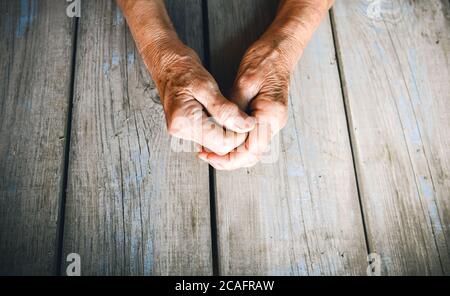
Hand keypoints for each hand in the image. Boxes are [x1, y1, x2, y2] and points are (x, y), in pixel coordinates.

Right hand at [154, 44, 255, 155]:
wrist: (167, 63)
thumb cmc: (183, 69)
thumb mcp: (207, 86)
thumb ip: (226, 110)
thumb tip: (245, 126)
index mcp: (184, 121)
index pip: (221, 144)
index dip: (239, 135)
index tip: (248, 121)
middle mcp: (180, 131)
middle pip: (218, 147)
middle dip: (234, 134)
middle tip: (243, 116)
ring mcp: (182, 131)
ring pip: (214, 144)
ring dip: (227, 131)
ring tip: (231, 112)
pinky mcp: (186, 129)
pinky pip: (209, 136)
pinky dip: (220, 128)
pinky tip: (221, 114)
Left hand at [198, 41, 290, 169]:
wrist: (280, 49)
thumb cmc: (265, 60)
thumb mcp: (244, 82)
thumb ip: (234, 108)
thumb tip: (221, 129)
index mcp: (271, 115)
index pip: (251, 151)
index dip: (229, 159)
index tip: (211, 157)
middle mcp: (274, 123)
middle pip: (251, 155)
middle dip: (228, 160)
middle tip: (205, 155)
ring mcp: (272, 121)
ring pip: (251, 149)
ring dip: (231, 153)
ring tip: (208, 148)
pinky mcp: (265, 117)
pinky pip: (251, 138)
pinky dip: (235, 142)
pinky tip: (220, 137)